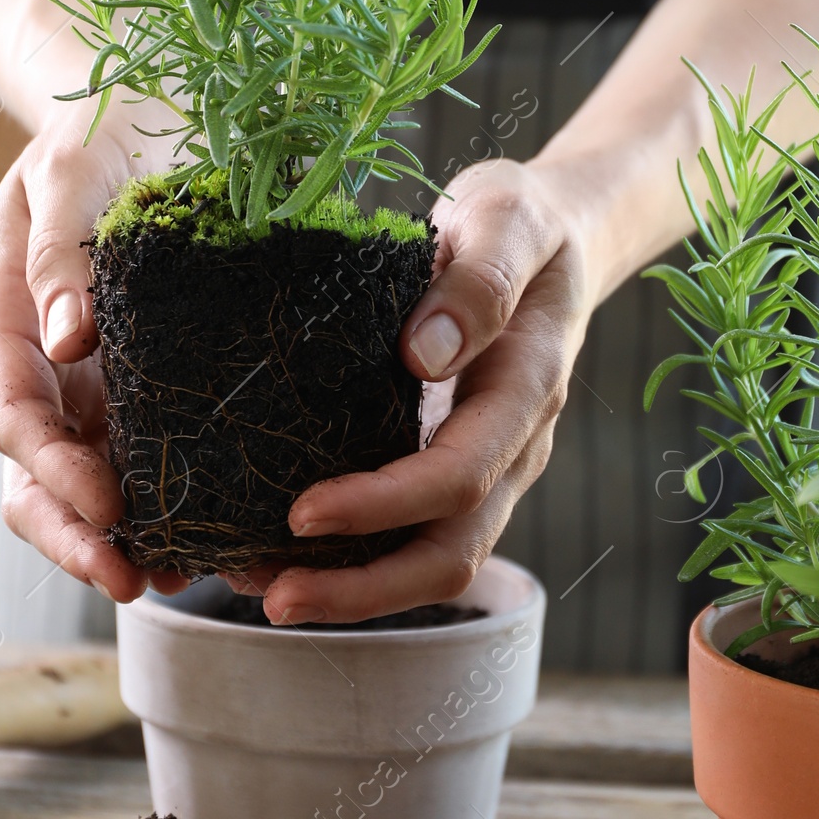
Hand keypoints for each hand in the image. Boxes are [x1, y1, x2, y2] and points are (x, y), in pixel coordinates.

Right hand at [0, 96, 179, 601]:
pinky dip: (182, 502)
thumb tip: (68, 335)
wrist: (147, 108)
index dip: (55, 475)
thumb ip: (61, 246)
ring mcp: (94, 385)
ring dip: (133, 540)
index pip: (16, 420)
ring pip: (93, 486)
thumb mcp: (73, 171)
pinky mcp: (149, 385)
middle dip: (82, 538)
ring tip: (193, 579)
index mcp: (6, 321)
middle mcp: (46, 368)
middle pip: (39, 480)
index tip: (109, 511)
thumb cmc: (99, 129)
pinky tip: (232, 532)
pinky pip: (155, 457)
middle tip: (141, 581)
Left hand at [260, 159, 601, 622]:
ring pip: (431, 558)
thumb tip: (423, 354)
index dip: (383, 505)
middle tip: (271, 599)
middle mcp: (514, 447)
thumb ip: (478, 281)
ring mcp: (489, 465)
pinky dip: (351, 558)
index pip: (458, 477)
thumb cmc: (526, 221)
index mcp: (527, 391)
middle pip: (450, 552)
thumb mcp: (509, 219)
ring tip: (259, 587)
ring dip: (351, 588)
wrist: (560, 235)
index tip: (303, 512)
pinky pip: (411, 532)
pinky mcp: (455, 464)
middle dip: (363, 589)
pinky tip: (278, 553)